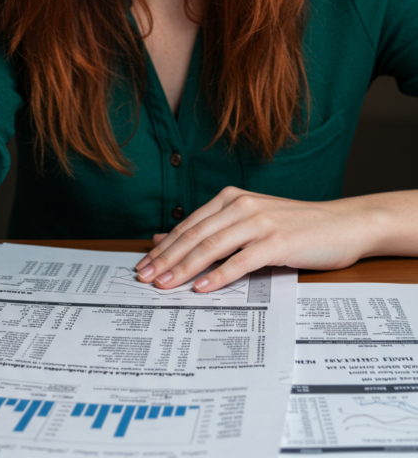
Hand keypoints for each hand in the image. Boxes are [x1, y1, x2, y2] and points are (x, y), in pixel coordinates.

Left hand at [135, 186, 381, 291]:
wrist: (343, 224)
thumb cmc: (296, 226)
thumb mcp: (249, 221)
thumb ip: (210, 227)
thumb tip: (165, 237)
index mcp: (232, 197)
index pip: (189, 225)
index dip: (163, 246)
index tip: (143, 266)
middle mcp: (243, 205)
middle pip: (195, 235)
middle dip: (166, 258)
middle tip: (144, 278)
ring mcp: (260, 222)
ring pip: (212, 246)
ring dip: (185, 267)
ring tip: (165, 286)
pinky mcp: (278, 241)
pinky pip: (241, 261)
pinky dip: (219, 276)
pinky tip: (203, 288)